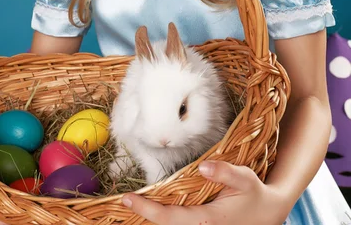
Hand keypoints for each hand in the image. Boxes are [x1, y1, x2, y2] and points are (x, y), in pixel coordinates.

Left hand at [121, 160, 290, 224]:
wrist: (267, 214)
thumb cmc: (254, 195)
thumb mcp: (245, 179)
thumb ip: (226, 172)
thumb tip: (203, 166)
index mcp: (207, 220)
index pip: (169, 217)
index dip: (147, 209)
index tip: (127, 198)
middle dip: (141, 216)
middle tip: (117, 203)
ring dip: (150, 217)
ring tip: (128, 203)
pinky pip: (176, 224)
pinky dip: (161, 217)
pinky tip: (150, 206)